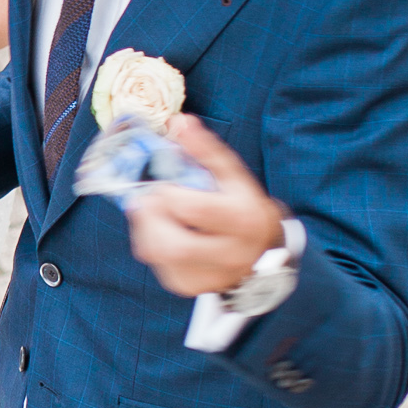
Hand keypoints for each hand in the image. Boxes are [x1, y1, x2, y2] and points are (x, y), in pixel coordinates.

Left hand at [122, 113, 285, 296]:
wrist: (262, 252)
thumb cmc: (242, 205)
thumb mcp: (233, 175)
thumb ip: (206, 149)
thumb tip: (178, 121)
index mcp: (244, 220)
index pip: (193, 209)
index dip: (168, 193)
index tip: (163, 185)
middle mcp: (231, 255)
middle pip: (173, 244)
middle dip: (151, 217)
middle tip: (146, 200)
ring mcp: (210, 276)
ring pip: (160, 255)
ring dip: (145, 229)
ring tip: (151, 212)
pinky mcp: (191, 286)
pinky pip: (158, 266)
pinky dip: (151, 244)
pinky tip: (160, 231)